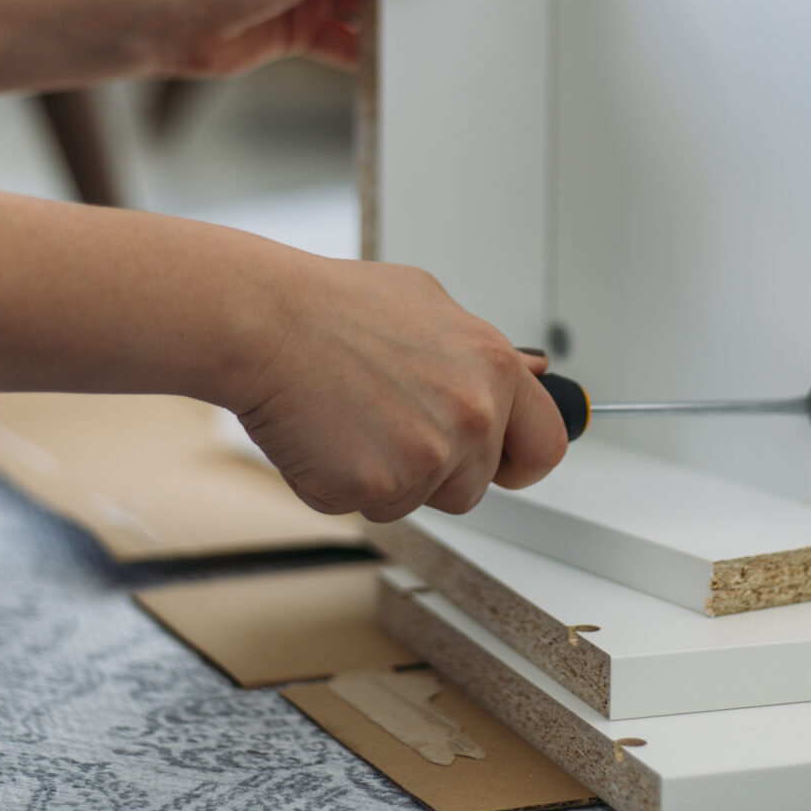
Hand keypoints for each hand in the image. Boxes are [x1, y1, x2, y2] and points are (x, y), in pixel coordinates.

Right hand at [232, 256, 568, 522]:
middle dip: (435, 469)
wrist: (265, 321)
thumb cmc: (333, 307)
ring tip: (348, 417)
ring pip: (417, 500)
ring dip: (386, 477)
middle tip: (386, 422)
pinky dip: (339, 483)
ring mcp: (427, 456)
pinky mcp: (377, 487)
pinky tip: (322, 433)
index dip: (519, 461)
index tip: (503, 463)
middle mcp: (471, 415)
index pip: (544, 445)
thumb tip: (531, 373)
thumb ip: (483, 352)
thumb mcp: (429, 303)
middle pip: (472, 485)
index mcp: (493, 368)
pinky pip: (365, 507)